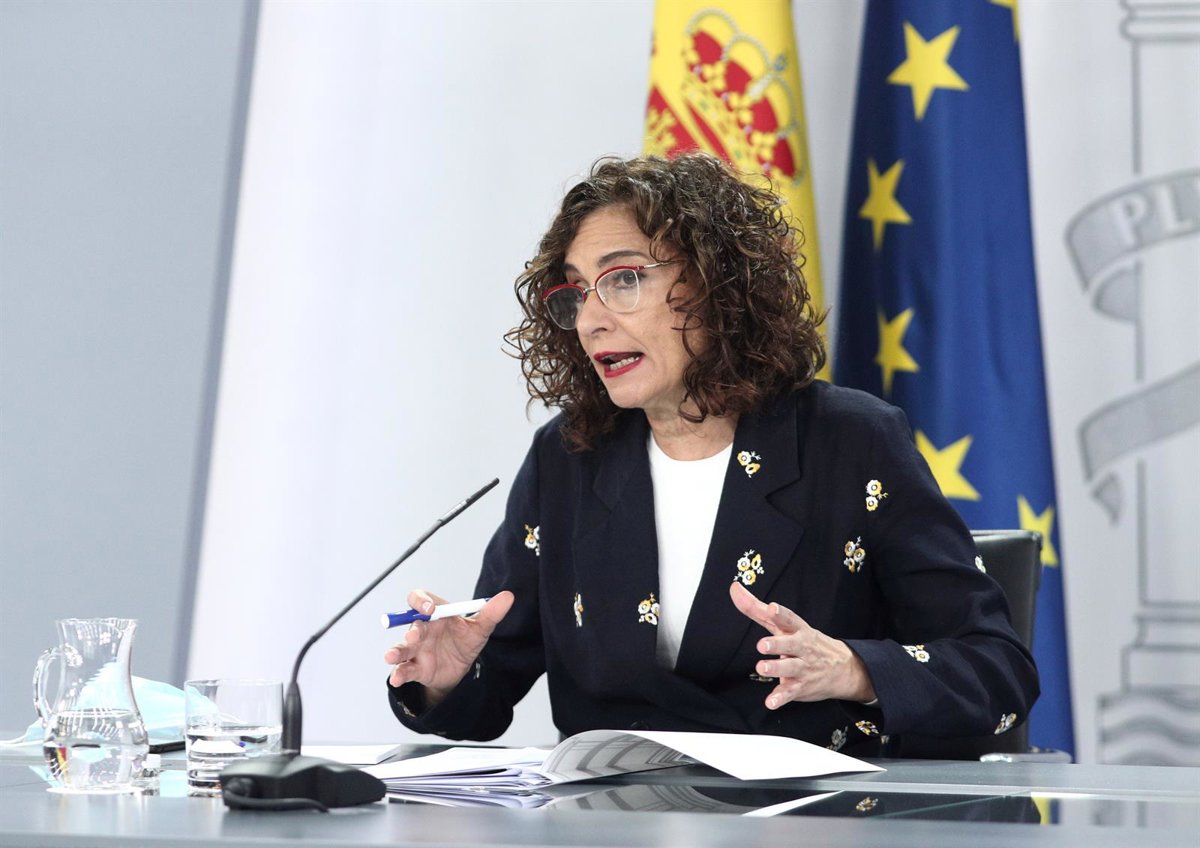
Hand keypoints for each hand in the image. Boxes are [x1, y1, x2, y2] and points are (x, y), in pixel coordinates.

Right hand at [384, 590, 513, 707]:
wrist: (462, 669)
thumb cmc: (465, 641)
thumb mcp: (480, 629)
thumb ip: (491, 613)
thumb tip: (508, 597)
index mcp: (436, 615)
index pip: (421, 600)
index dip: (421, 601)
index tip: (429, 608)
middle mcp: (423, 629)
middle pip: (411, 624)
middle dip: (412, 629)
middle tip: (415, 634)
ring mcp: (416, 649)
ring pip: (402, 647)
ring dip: (396, 651)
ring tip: (391, 656)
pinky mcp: (416, 668)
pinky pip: (404, 669)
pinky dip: (399, 673)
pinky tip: (397, 678)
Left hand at [729, 582, 875, 708]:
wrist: (842, 668)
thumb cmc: (804, 642)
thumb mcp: (784, 625)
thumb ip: (756, 608)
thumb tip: (734, 588)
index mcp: (797, 630)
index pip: (789, 620)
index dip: (781, 614)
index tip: (772, 608)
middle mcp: (801, 648)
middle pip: (790, 645)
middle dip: (776, 644)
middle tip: (762, 645)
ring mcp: (802, 668)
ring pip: (789, 669)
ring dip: (776, 668)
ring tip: (762, 667)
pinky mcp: (800, 687)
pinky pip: (789, 693)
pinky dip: (780, 698)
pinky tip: (770, 702)